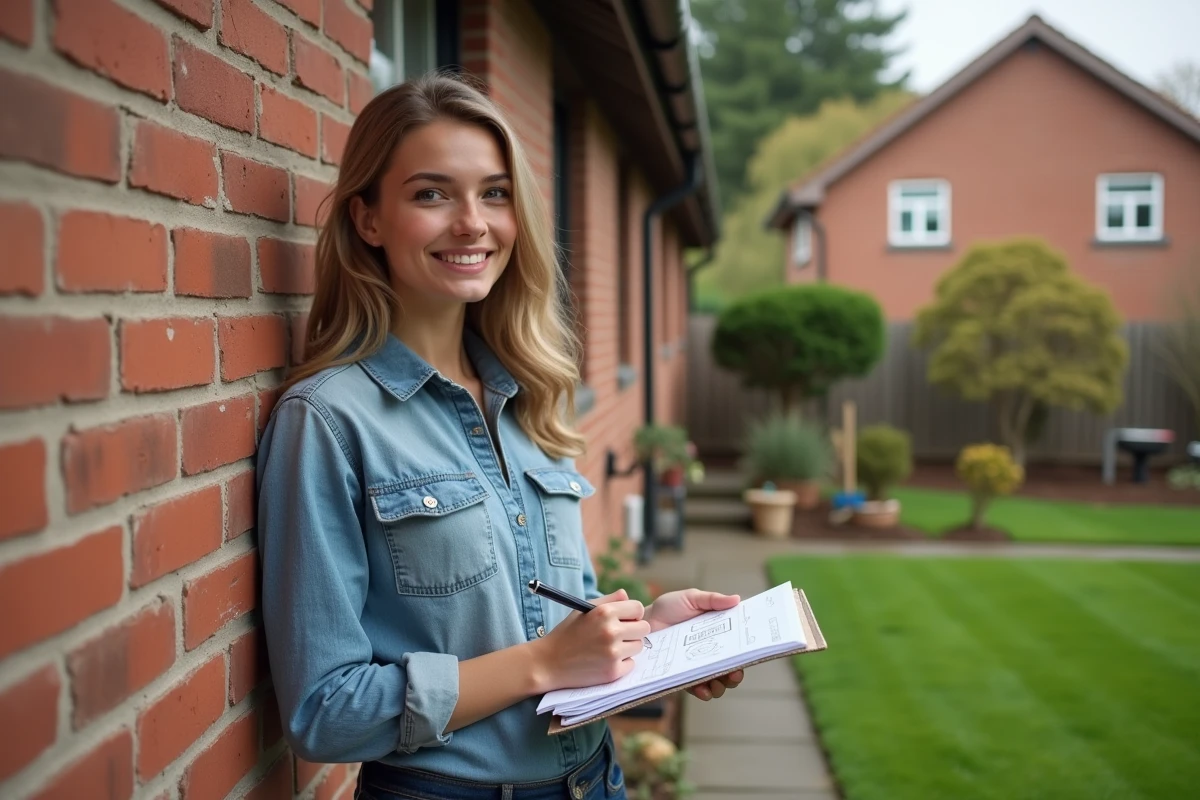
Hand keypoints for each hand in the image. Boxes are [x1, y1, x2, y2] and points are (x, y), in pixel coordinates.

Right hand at [534, 589, 651, 691]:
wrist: (549, 663)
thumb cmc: (567, 633)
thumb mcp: (584, 610)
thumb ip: (608, 600)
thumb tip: (627, 595)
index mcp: (604, 612)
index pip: (638, 608)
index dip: (632, 614)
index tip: (625, 619)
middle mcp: (611, 631)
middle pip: (644, 628)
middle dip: (633, 630)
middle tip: (619, 635)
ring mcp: (613, 653)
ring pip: (639, 646)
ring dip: (628, 647)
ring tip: (609, 648)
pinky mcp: (612, 672)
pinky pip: (631, 664)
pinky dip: (622, 664)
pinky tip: (605, 661)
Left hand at [645, 589, 743, 701]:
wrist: (642, 622)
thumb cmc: (668, 608)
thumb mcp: (691, 598)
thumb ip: (713, 600)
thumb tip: (737, 599)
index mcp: (716, 634)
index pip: (736, 648)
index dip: (744, 653)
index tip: (749, 655)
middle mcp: (709, 653)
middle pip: (730, 669)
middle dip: (736, 675)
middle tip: (735, 674)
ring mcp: (696, 666)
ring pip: (717, 683)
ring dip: (721, 686)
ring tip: (718, 683)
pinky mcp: (682, 677)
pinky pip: (696, 689)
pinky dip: (703, 691)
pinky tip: (703, 689)